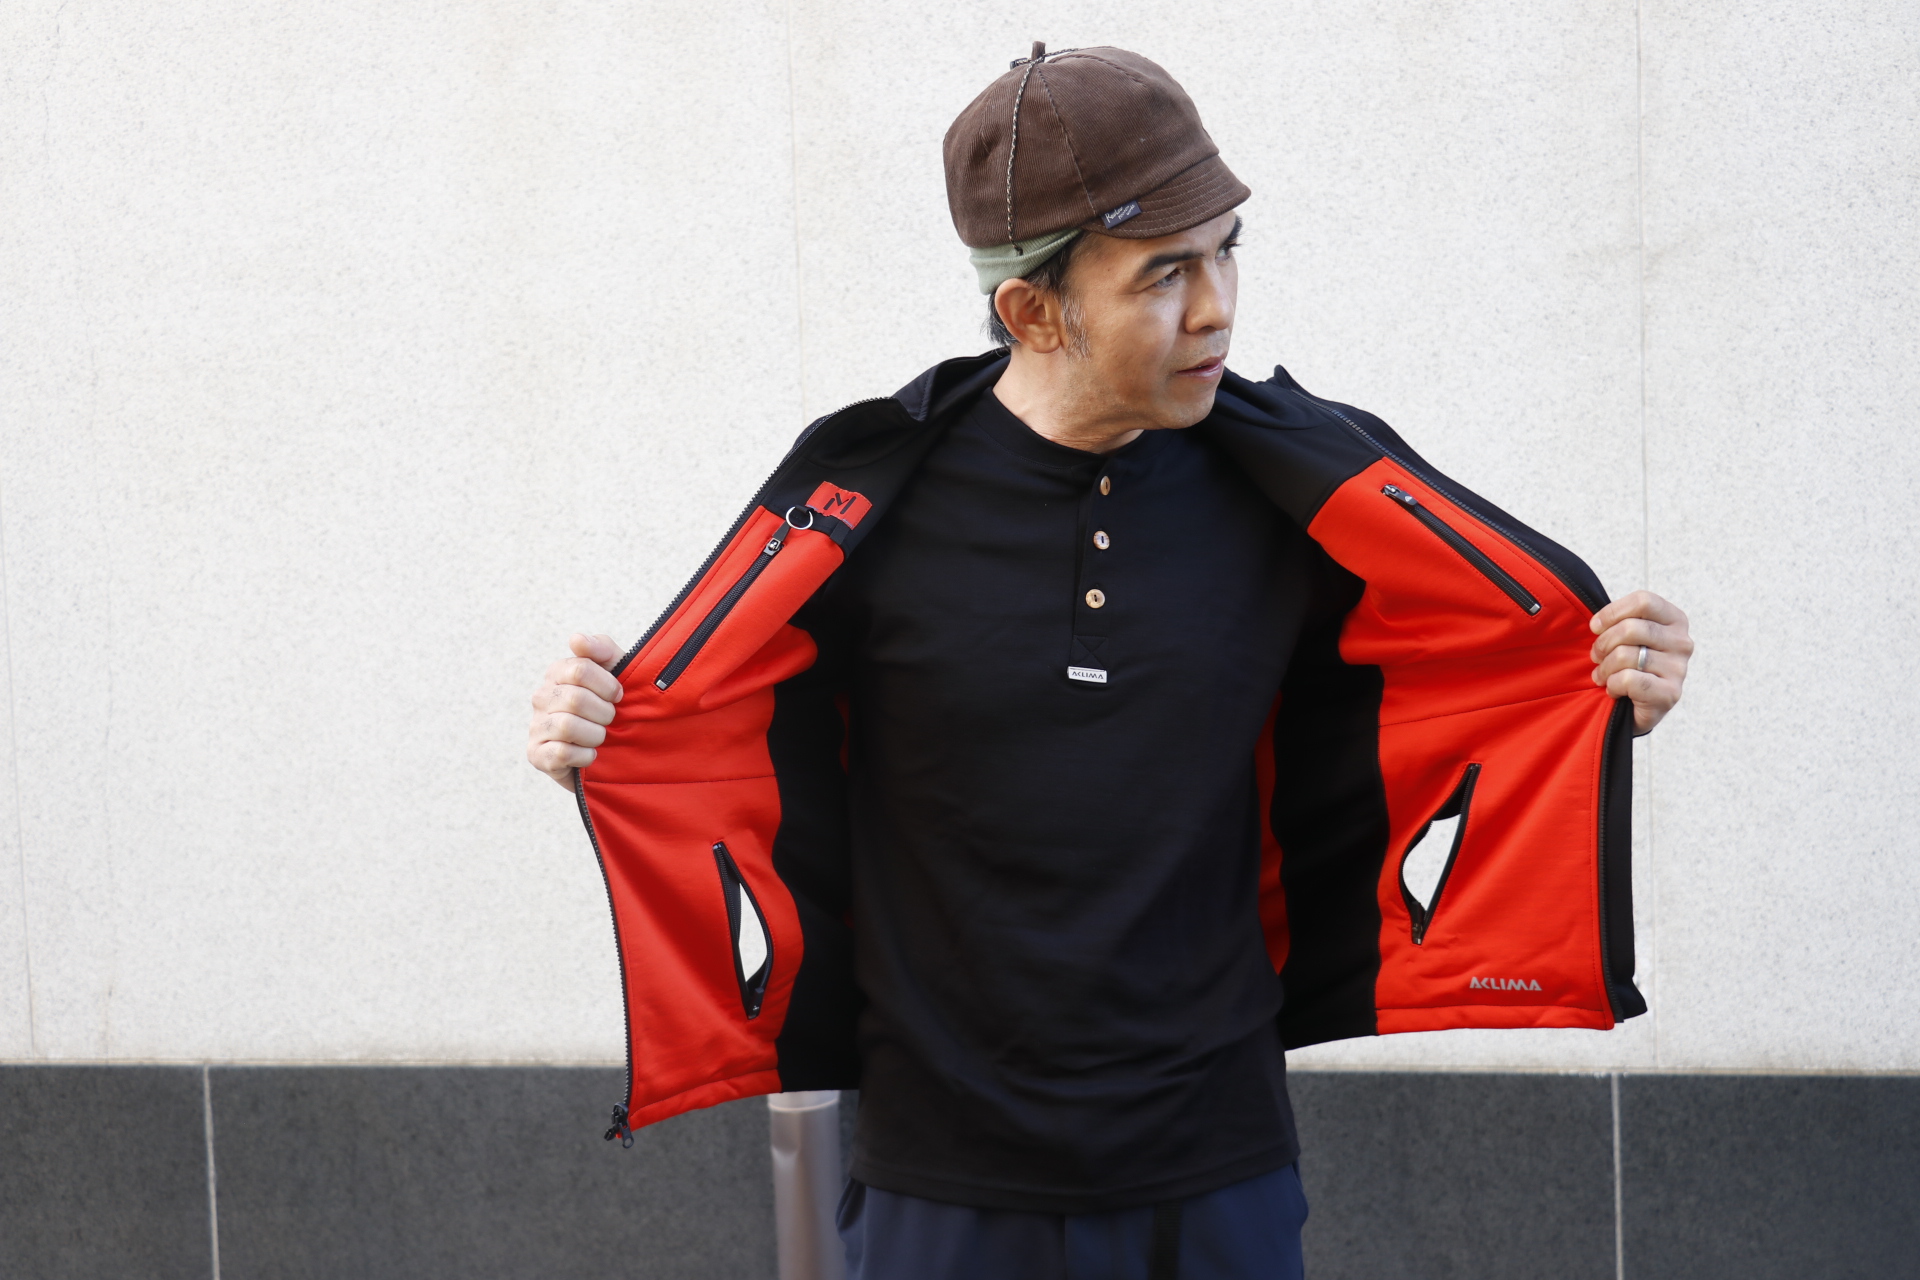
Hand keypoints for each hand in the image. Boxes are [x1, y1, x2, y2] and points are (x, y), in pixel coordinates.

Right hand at [527, 633, 624, 791]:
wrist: (612, 749)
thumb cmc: (610, 705)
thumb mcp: (615, 671)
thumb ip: (601, 649)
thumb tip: (576, 639)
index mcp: (557, 673)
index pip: (580, 669)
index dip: (607, 685)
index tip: (618, 695)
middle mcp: (542, 697)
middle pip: (576, 699)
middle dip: (604, 712)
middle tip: (610, 719)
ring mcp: (537, 726)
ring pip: (567, 726)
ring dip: (595, 735)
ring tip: (599, 736)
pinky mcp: (537, 755)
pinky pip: (561, 753)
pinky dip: (584, 755)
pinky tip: (589, 753)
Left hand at [1589, 591, 1691, 734]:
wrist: (1641, 706)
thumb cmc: (1632, 665)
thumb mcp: (1629, 637)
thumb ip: (1620, 622)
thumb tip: (1595, 623)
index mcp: (1675, 620)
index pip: (1643, 601)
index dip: (1612, 612)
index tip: (1595, 627)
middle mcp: (1682, 641)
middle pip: (1630, 628)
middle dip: (1603, 643)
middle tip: (1596, 657)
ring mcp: (1679, 668)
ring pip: (1625, 655)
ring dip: (1605, 667)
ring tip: (1602, 675)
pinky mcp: (1670, 693)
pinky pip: (1629, 679)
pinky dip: (1613, 685)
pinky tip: (1614, 689)